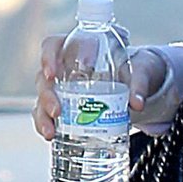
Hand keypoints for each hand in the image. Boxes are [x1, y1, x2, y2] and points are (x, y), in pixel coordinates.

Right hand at [33, 38, 169, 140]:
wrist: (137, 84)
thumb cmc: (134, 68)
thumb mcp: (141, 70)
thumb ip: (139, 83)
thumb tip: (137, 104)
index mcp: (77, 48)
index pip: (53, 46)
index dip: (48, 57)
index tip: (53, 73)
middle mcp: (63, 68)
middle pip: (44, 77)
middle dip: (47, 95)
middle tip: (58, 110)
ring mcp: (61, 88)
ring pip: (42, 98)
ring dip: (43, 114)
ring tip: (52, 131)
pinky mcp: (63, 106)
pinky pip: (45, 114)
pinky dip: (45, 125)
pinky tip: (51, 135)